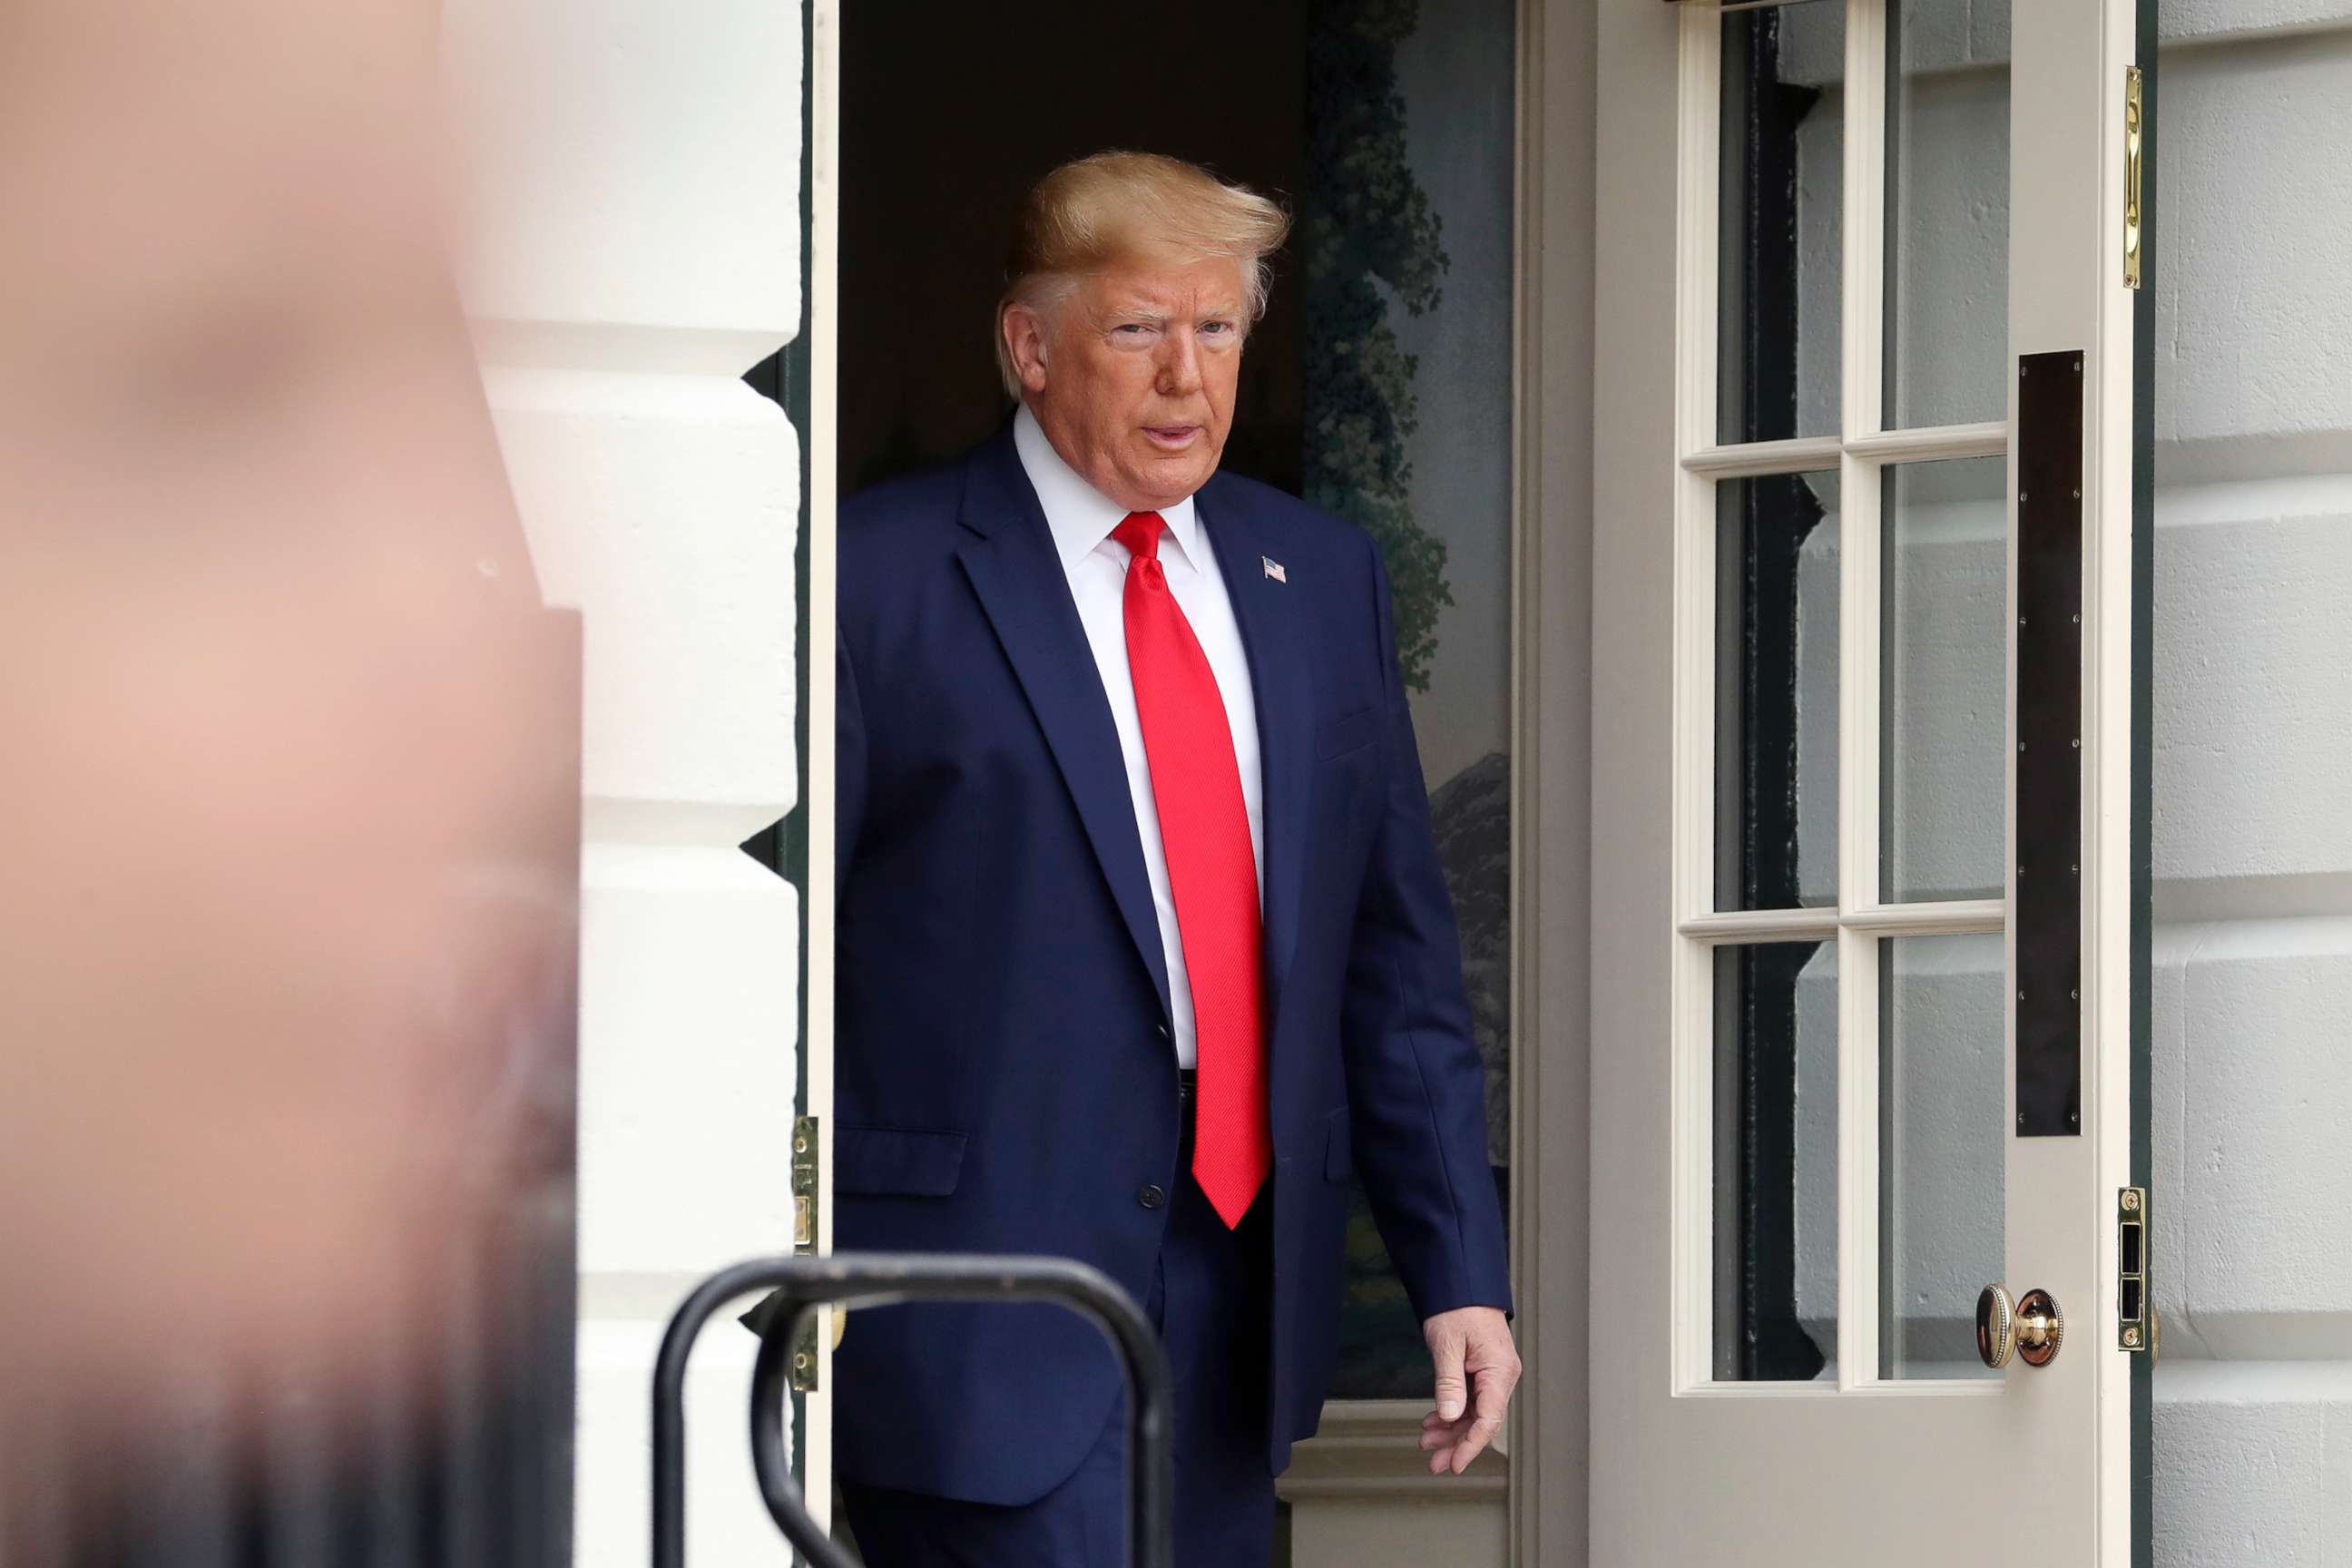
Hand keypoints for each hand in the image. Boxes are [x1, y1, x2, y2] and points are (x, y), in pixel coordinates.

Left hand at [1418, 1305, 1518, 1474]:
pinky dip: (1451, 1412)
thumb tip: (1449, 1417)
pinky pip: (1470, 1399)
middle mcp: (1501, 1376)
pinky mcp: (1483, 1370)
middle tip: (1433, 1462)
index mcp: (1499, 1371)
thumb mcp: (1447, 1345)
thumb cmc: (1457, 1307)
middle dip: (1457, 1443)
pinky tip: (1433, 1422)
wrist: (1461, 1282)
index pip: (1488, 1420)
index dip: (1471, 1445)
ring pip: (1475, 1413)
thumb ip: (1449, 1383)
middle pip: (1482, 1421)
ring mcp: (1493, 1374)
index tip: (1455, 1465)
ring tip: (1426, 1442)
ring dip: (1451, 1430)